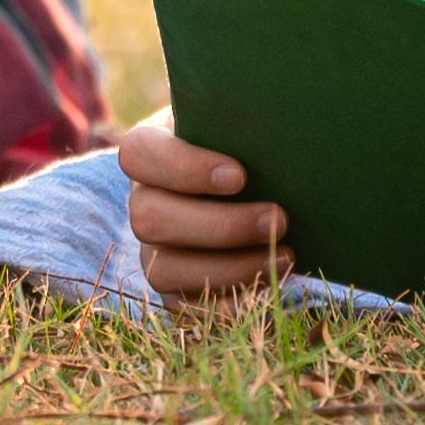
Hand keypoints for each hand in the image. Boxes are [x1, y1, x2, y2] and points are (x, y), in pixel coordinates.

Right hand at [117, 113, 289, 308]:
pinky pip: (186, 309)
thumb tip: (280, 114)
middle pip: (150, 219)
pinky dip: (230, 304)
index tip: (240, 175)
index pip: (138, 153)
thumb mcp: (245, 123)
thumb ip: (245, 118)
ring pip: (165, 270)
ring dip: (231, 268)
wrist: (265, 190)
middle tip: (280, 218)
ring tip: (287, 255)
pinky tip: (272, 286)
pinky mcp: (174, 291)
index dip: (184, 168)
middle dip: (222, 225)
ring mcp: (154, 250)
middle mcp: (142, 202)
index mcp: (150, 152)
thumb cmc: (253, 148)